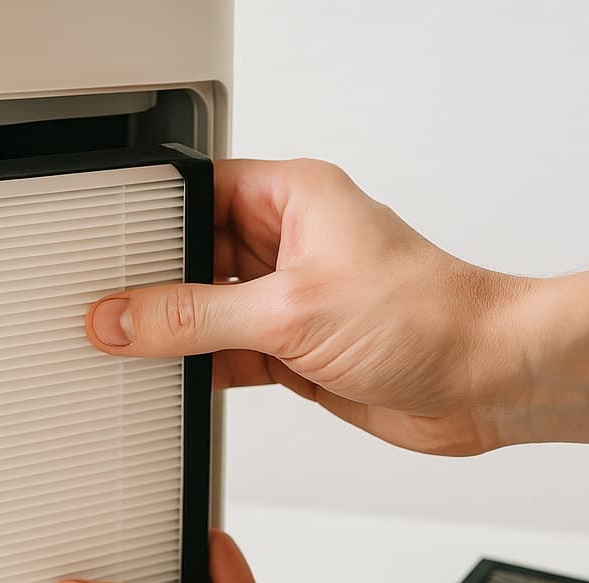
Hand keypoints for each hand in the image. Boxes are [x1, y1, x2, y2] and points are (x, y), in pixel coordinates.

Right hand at [84, 159, 529, 454]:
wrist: (486, 382)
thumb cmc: (427, 317)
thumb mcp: (290, 310)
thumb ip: (195, 316)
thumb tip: (123, 318)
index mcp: (292, 197)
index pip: (197, 193)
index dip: (148, 222)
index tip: (102, 253)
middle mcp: (290, 243)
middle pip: (194, 257)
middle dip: (153, 286)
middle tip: (104, 312)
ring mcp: (292, 299)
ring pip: (208, 312)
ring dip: (177, 336)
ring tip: (128, 351)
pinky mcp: (297, 350)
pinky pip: (228, 355)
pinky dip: (202, 371)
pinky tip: (173, 384)